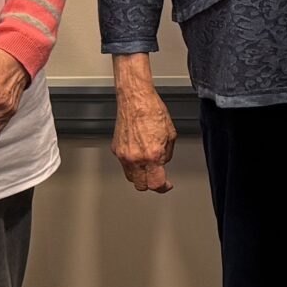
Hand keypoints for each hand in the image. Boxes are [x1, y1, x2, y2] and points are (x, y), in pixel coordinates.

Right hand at [111, 64, 176, 192]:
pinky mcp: (115, 149)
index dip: (163, 187)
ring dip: (140, 176)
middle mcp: (135, 157)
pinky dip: (132, 164)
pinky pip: (124, 164)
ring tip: (148, 166)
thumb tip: (162, 163)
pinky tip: (138, 155)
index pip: (156, 184)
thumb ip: (167, 154)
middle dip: (151, 184)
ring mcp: (123, 155)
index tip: (166, 185)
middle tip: (158, 178)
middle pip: (140, 185)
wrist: (135, 99)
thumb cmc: (153, 111)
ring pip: (130, 177)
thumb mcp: (170, 135)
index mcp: (152, 155)